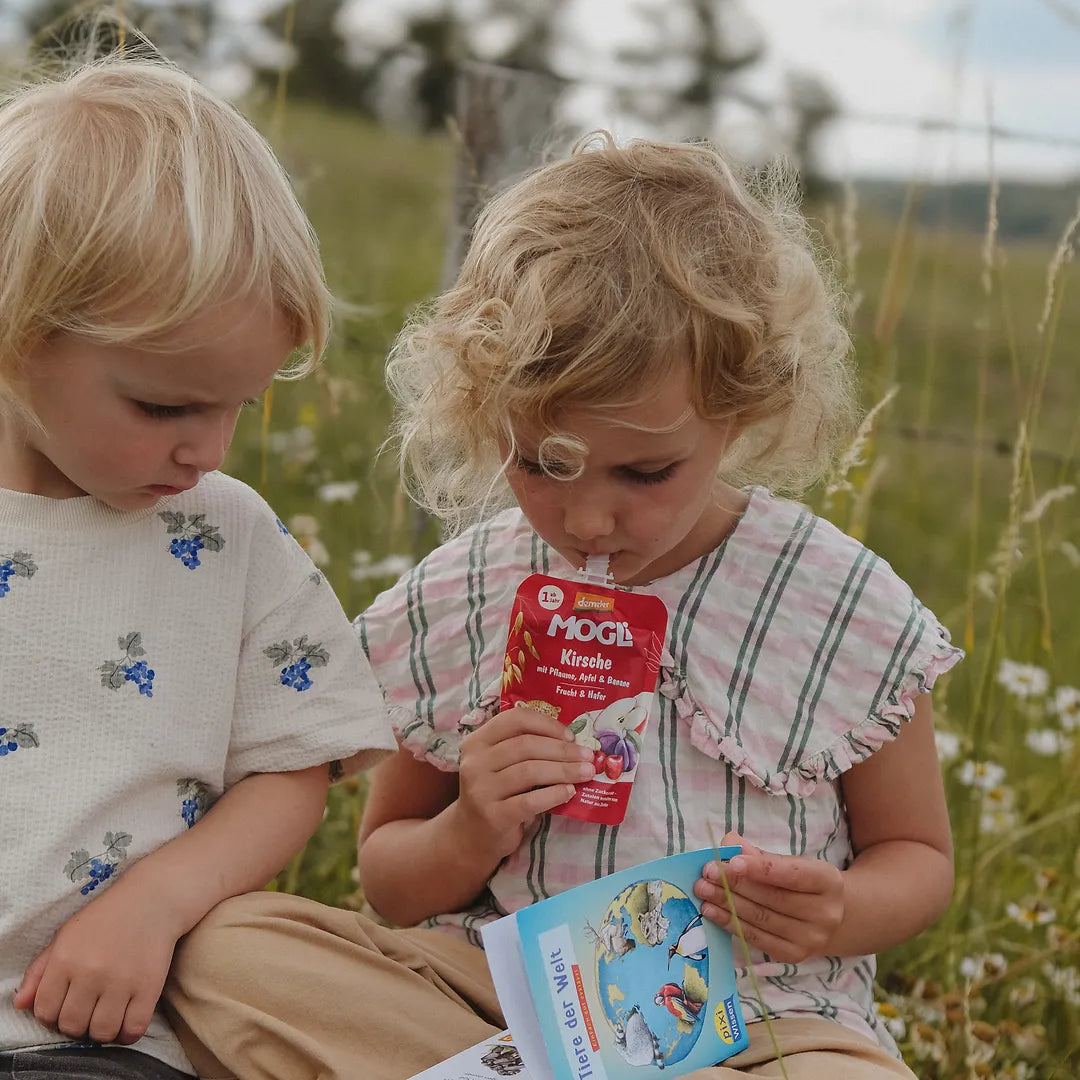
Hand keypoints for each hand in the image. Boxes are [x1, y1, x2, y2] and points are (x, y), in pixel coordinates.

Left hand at [13, 878, 179, 1043]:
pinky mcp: (149, 987)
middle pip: (72, 1025)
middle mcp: (90, 973)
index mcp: (65, 959)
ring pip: (102, 1032)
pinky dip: (128, 1033)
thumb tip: (19, 1004)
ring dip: (102, 1030)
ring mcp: (121, 981)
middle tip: (89, 1009)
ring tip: (108, 1014)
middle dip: (77, 1022)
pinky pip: (133, 1029)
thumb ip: (39, 970)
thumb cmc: (107, 917)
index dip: (53, 1014)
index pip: (45, 1011)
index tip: (67, 1005)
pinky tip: (127, 1021)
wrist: (153, 899)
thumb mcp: (67, 936)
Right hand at [454, 706, 594, 860]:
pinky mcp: (493, 816)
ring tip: (586, 773)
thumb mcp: (500, 763)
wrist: (472, 834)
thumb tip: (572, 741)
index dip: (547, 724)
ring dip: (564, 770)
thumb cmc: (496, 792)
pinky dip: (554, 794)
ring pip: (530, 771)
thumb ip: (523, 748)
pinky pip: (530, 801)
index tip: (570, 735)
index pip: (515, 719)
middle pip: (526, 745)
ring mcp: (481, 790)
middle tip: (587, 756)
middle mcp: (475, 762)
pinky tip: (569, 792)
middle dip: (563, 750)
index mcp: (477, 741)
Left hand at [694, 831, 844, 963]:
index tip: (730, 861)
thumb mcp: (790, 862)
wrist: (827, 918)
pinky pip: (756, 938)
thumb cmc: (801, 883)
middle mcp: (825, 913)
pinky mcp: (794, 956)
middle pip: (772, 898)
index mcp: (828, 881)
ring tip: (702, 890)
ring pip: (761, 919)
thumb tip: (729, 842)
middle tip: (706, 873)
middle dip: (734, 884)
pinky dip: (730, 923)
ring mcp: (811, 939)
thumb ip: (759, 854)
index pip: (791, 874)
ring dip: (727, 903)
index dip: (760, 868)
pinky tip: (711, 911)